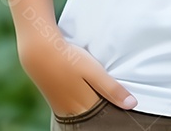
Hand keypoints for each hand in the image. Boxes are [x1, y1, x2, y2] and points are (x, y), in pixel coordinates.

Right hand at [18, 35, 137, 116]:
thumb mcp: (93, 71)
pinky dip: (83, 106)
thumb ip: (111, 88)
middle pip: (96, 117)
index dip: (117, 110)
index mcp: (86, 106)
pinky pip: (74, 110)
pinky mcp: (56, 102)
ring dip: (95, 109)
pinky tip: (87, 97)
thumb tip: (131, 104)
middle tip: (118, 102)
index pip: (107, 116)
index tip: (128, 107)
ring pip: (85, 114)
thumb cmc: (69, 59)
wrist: (38, 52)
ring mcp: (63, 108)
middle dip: (107, 112)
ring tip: (104, 98)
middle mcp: (74, 112)